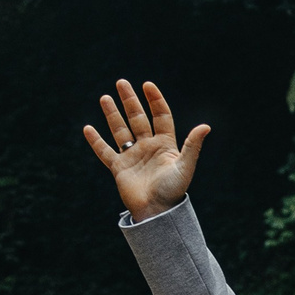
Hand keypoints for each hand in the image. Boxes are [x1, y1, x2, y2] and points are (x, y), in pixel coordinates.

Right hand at [82, 79, 209, 221]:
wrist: (157, 212)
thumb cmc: (173, 191)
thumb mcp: (185, 167)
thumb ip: (193, 146)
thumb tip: (206, 127)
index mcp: (165, 145)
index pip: (160, 116)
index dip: (155, 100)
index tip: (148, 85)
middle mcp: (148, 147)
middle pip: (138, 118)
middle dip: (130, 101)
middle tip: (121, 82)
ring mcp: (132, 157)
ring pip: (120, 131)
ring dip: (113, 114)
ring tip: (105, 97)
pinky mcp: (119, 168)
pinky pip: (105, 152)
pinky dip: (96, 141)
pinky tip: (88, 129)